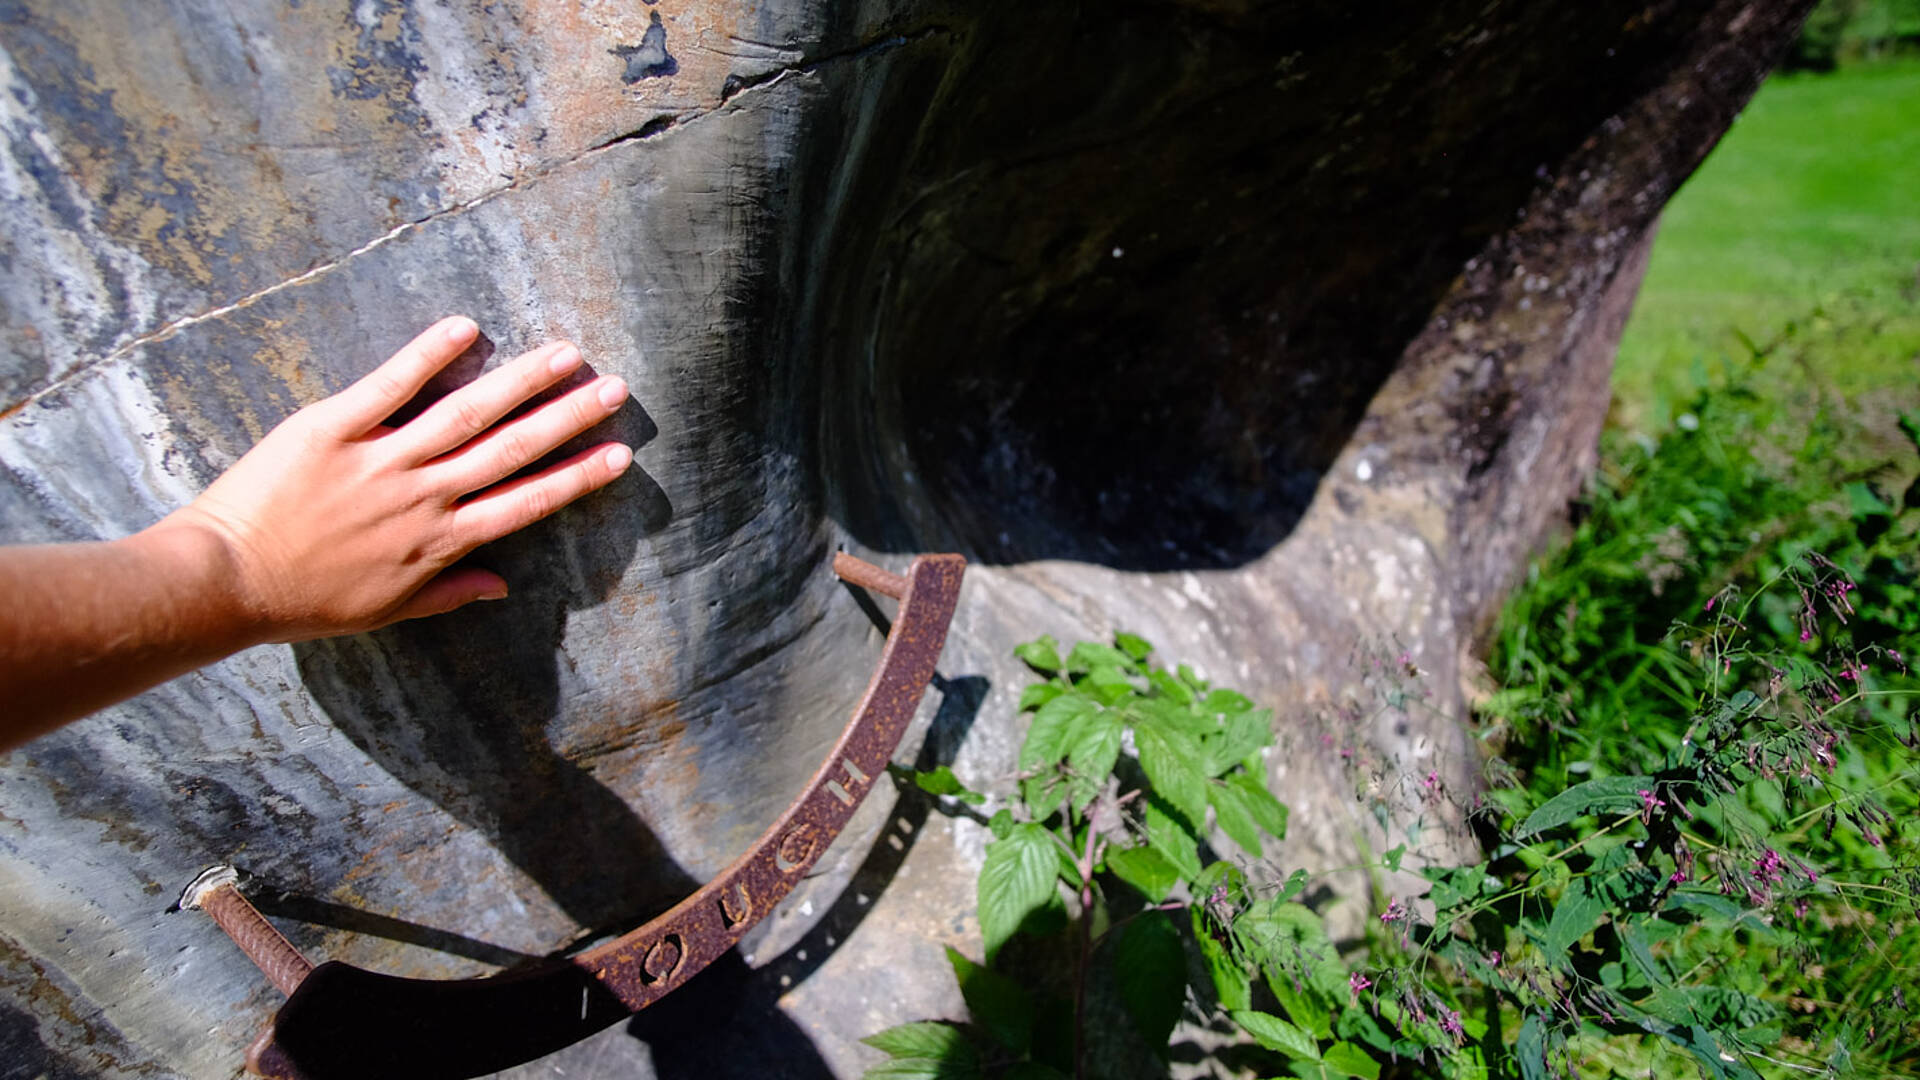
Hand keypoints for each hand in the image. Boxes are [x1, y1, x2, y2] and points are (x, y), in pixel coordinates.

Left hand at [159, 316, 631, 643]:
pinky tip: (466, 328)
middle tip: (614, 388)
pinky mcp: (332, 428)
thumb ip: (449, 594)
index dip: (575, 477)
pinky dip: (427, 355)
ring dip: (520, 382)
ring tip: (564, 354)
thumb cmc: (304, 601)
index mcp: (439, 542)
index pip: (525, 503)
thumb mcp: (386, 610)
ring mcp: (380, 460)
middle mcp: (422, 497)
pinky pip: (388, 385)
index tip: (618, 454)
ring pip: (465, 414)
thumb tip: (501, 585)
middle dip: (568, 418)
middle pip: (511, 450)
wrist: (226, 582)